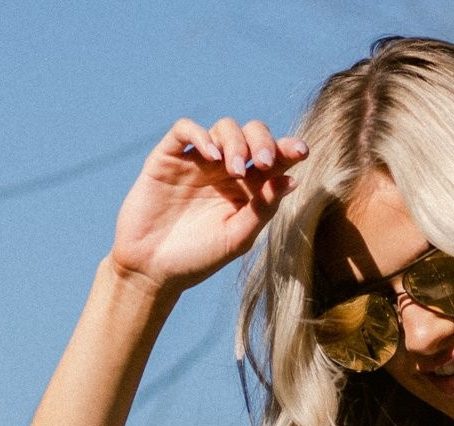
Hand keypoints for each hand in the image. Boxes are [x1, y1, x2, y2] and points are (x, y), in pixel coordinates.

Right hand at [109, 118, 305, 296]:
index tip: (301, 152)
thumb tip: (291, 180)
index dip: (288, 150)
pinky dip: (200, 134)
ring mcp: (197, 161)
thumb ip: (263, 209)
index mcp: (246, 189)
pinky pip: (185, 130)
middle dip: (262, 142)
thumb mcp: (237, 238)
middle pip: (251, 134)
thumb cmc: (198, 259)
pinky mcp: (168, 157)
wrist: (152, 269)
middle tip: (263, 162)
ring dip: (234, 142)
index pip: (272, 159)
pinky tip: (210, 154)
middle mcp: (224, 170)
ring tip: (233, 170)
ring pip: (223, 128)